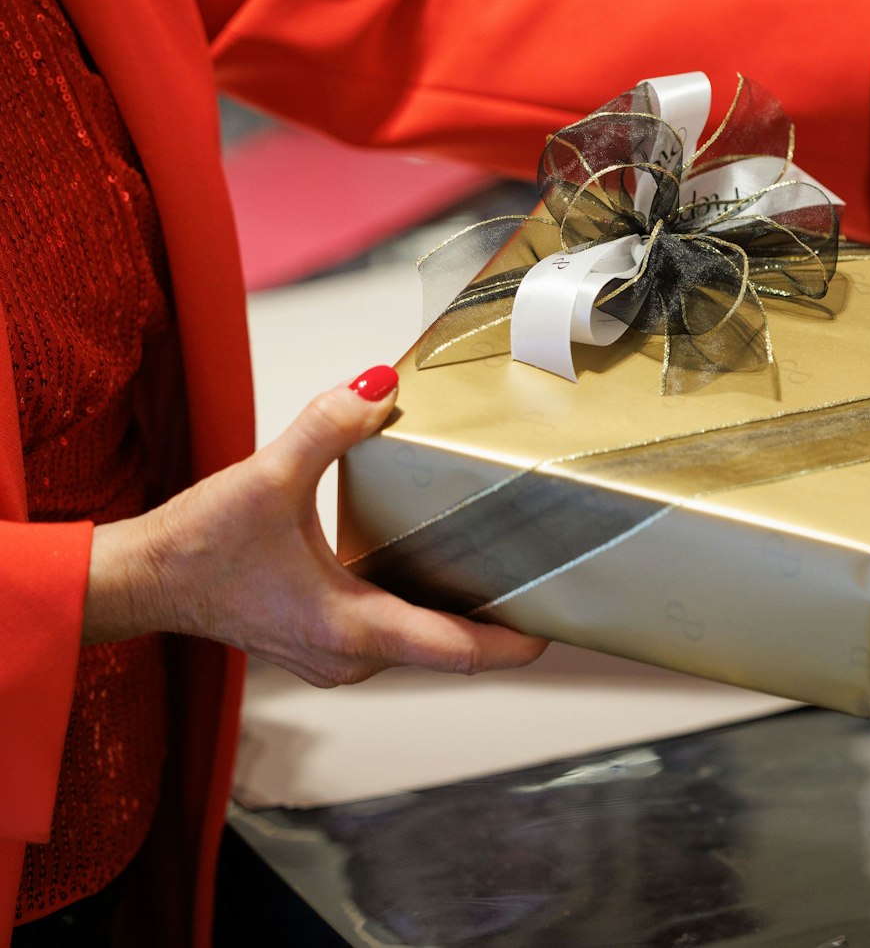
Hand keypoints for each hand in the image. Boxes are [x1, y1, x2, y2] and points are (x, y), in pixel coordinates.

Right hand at [85, 367, 548, 686]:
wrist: (139, 580)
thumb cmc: (195, 547)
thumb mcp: (267, 476)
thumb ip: (328, 427)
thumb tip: (378, 387)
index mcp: (350, 630)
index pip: (453, 651)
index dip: (510, 643)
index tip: (555, 628)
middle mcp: (349, 657)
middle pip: (446, 650)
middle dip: (496, 622)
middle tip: (546, 584)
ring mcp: (334, 657)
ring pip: (418, 643)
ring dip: (458, 615)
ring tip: (507, 573)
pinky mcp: (321, 643)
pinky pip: (392, 634)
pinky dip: (420, 608)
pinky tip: (437, 569)